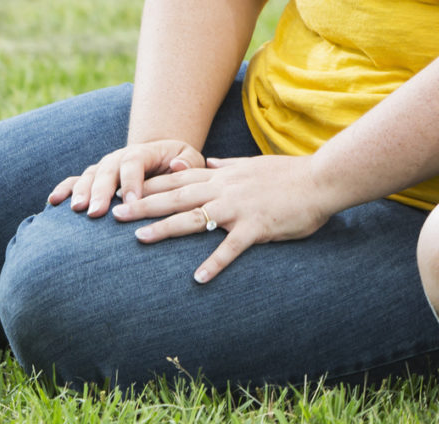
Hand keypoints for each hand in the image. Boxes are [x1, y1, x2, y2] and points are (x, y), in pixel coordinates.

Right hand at [49, 139, 206, 218]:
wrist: (163, 158)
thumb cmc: (179, 162)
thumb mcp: (189, 158)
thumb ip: (187, 162)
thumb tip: (178, 164)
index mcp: (144, 152)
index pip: (134, 163)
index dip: (132, 182)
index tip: (132, 203)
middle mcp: (119, 157)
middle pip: (106, 171)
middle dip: (100, 191)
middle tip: (95, 212)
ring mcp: (104, 167)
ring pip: (88, 176)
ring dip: (80, 192)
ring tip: (76, 209)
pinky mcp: (93, 178)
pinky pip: (74, 181)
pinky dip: (63, 189)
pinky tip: (53, 201)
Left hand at [112, 154, 339, 283]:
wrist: (324, 179)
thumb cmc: (292, 173)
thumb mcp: (255, 163)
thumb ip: (227, 163)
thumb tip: (207, 160)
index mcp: (226, 175)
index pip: (180, 178)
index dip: (151, 185)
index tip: (125, 189)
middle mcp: (227, 189)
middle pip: (178, 197)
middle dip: (144, 204)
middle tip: (114, 213)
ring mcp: (240, 208)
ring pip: (196, 217)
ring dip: (166, 228)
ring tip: (139, 238)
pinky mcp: (257, 226)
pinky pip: (232, 247)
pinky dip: (215, 262)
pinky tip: (198, 278)